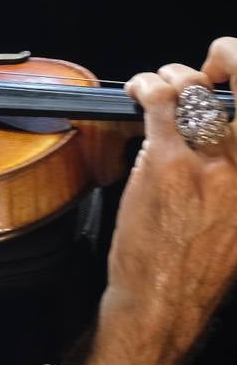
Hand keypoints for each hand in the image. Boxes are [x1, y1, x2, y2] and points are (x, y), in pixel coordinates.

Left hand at [106, 36, 236, 364]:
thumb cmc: (197, 269)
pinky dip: (147, 85)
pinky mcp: (169, 163)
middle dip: (229, 62)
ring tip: (162, 83)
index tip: (233, 75)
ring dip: (177, 77)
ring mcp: (211, 164)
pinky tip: (138, 90)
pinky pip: (160, 103)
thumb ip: (235, 183)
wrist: (164, 302)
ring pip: (198, 92)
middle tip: (211, 65)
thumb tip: (225, 148)